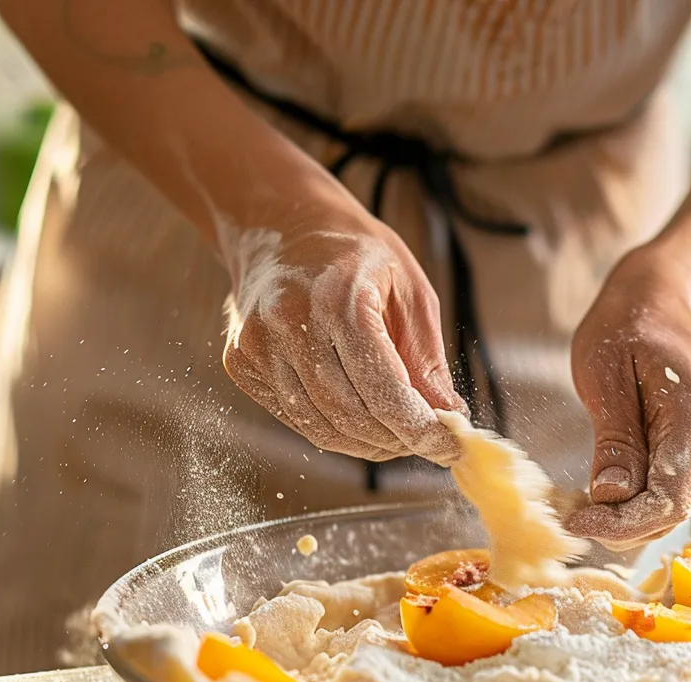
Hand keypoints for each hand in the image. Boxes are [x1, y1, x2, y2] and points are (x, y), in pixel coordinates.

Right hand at [221, 196, 466, 463]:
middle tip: (425, 441)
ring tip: (396, 434)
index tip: (448, 447)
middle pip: (350, 415)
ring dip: (367, 443)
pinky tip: (359, 417)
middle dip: (396, 440)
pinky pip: (295, 418)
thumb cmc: (357, 255)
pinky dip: (334, 429)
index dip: (419, 428)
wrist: (281, 225)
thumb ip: (427, 358)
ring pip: (320, 426)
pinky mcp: (241, 363)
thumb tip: (447, 416)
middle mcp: (290, 324)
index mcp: (339, 299)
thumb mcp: (410, 289)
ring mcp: (258, 346)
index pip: (383, 389)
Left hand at [566, 251, 690, 547]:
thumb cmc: (627, 323)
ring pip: (681, 499)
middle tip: (576, 516)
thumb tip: (610, 497)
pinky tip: (619, 479)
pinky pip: (684, 481)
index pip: (670, 498)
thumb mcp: (602, 374)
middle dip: (625, 523)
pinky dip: (650, 492)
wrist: (666, 291)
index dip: (624, 524)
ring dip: (636, 510)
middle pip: (678, 507)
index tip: (578, 524)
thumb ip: (614, 439)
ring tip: (590, 499)